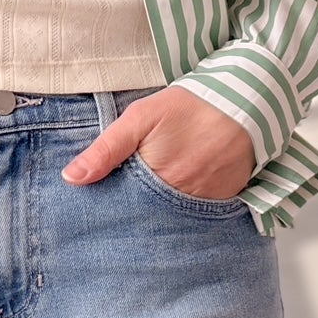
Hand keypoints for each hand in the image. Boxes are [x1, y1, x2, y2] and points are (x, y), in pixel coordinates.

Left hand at [61, 86, 255, 200]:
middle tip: (128, 206)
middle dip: (138, 214)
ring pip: (176, 217)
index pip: (126, 209)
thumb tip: (71, 178)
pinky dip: (190, 208)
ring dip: (164, 212)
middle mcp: (184, 199)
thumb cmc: (189, 106)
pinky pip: (202, 214)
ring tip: (157, 196)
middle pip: (151, 217)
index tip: (102, 210)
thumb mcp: (140, 118)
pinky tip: (183, 194)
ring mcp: (208, 203)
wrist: (245, 99)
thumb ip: (106, 149)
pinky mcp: (227, 201)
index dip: (115, 208)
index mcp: (158, 180)